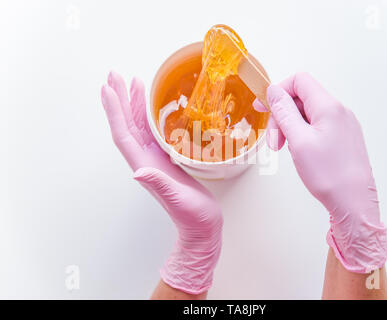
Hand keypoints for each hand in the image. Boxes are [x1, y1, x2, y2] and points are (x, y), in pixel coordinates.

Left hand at [101, 71, 222, 293]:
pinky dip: (151, 116)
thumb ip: (158, 185)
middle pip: (128, 124)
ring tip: (133, 82)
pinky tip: (153, 106)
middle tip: (114, 75)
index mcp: (145, 165)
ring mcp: (157, 159)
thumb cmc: (192, 216)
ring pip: (140, 126)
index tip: (108, 89)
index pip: (124, 134)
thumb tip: (138, 172)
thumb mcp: (177, 200)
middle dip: (120, 99)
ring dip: (134, 104)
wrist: (201, 225)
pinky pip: (155, 132)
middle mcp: (147, 159)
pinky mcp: (168, 159)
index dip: (115, 111)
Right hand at [254, 73, 386, 272]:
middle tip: (274, 141)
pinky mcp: (343, 138)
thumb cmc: (329, 175)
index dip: (278, 91)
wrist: (354, 202)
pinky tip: (300, 152)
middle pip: (302, 98)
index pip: (299, 81)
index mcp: (329, 107)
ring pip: (308, 114)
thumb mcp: (298, 140)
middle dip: (282, 116)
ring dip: (291, 128)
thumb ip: (284, 112)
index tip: (263, 107)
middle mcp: (339, 111)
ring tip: (286, 150)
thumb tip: (274, 91)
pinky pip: (318, 126)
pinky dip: (303, 135)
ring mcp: (343, 125)